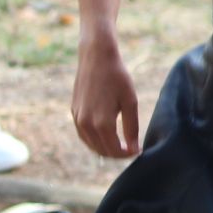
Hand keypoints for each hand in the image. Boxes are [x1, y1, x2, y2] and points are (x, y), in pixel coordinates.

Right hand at [72, 34, 140, 157]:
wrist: (96, 58)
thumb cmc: (117, 77)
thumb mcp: (130, 102)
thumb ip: (132, 128)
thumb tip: (134, 149)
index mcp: (102, 123)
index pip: (114, 150)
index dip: (127, 154)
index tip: (138, 151)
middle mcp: (86, 124)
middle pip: (102, 150)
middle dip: (117, 154)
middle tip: (130, 149)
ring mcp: (78, 119)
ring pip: (91, 145)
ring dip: (105, 149)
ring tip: (120, 146)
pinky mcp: (73, 113)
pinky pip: (83, 135)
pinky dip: (94, 141)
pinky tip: (105, 138)